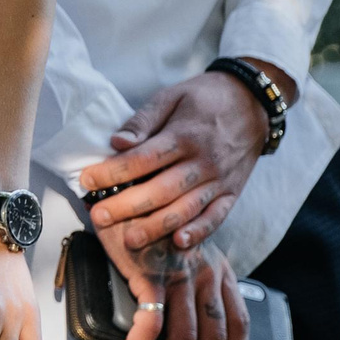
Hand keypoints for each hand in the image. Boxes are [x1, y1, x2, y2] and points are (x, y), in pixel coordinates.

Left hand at [78, 70, 272, 254]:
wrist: (254, 103)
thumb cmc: (204, 98)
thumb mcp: (171, 96)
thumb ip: (143, 120)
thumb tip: (116, 142)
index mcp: (183, 136)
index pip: (142, 159)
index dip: (112, 173)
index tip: (86, 182)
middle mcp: (203, 162)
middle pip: (160, 190)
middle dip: (126, 206)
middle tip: (98, 218)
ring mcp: (220, 180)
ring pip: (186, 209)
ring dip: (156, 226)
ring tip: (129, 239)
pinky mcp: (232, 192)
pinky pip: (216, 217)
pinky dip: (199, 232)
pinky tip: (178, 243)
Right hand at [102, 229, 248, 339]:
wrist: (124, 192)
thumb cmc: (151, 222)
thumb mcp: (187, 248)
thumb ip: (197, 278)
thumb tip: (193, 317)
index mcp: (218, 269)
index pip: (239, 322)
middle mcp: (205, 273)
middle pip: (216, 336)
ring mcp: (178, 275)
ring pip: (185, 337)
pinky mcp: (149, 275)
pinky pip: (151, 323)